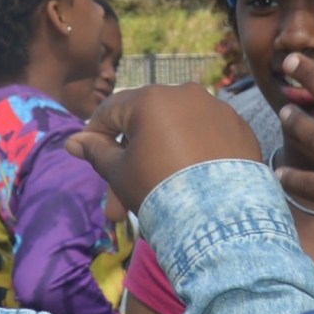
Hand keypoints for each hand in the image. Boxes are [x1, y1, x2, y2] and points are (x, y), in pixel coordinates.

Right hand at [65, 83, 262, 213]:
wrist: (220, 219)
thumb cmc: (159, 190)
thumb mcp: (119, 172)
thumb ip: (96, 152)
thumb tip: (73, 141)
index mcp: (152, 98)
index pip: (111, 111)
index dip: (95, 135)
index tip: (90, 158)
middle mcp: (187, 94)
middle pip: (146, 125)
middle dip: (131, 162)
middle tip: (120, 202)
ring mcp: (218, 109)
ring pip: (177, 132)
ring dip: (162, 160)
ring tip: (156, 199)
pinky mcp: (241, 128)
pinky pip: (207, 138)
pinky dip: (195, 157)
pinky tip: (190, 186)